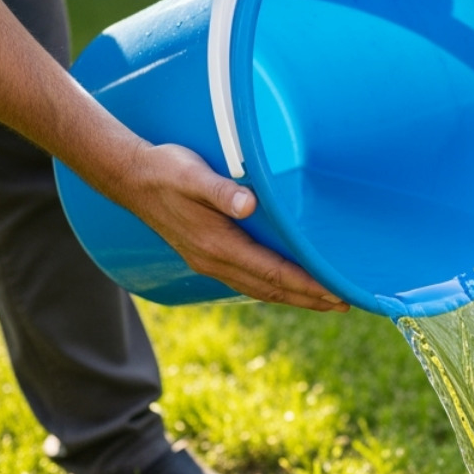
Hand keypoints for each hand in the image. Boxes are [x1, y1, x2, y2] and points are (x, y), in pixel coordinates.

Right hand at [118, 142, 347, 311]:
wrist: (128, 178)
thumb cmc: (165, 169)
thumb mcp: (191, 173)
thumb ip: (219, 190)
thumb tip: (248, 204)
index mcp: (216, 245)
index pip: (272, 272)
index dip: (307, 284)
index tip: (336, 292)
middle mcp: (213, 261)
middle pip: (271, 289)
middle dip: (309, 299)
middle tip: (345, 303)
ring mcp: (208, 263)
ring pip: (259, 289)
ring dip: (294, 297)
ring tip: (325, 301)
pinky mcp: (205, 257)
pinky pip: (247, 281)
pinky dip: (272, 288)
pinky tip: (285, 285)